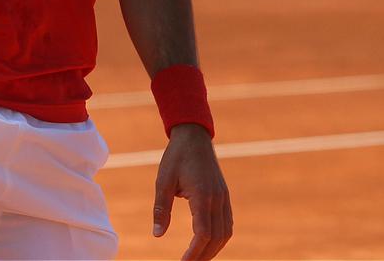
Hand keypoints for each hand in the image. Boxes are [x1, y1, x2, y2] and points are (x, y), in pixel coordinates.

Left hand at [153, 124, 231, 259]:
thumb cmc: (176, 156)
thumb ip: (161, 208)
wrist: (193, 135)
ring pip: (225, 233)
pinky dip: (219, 237)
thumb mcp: (163, 180)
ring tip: (197, 258)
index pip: (203, 233)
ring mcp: (224, 197)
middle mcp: (217, 198)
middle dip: (203, 256)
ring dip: (213, 249)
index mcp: (202, 195)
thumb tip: (157, 235)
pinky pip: (227, 223)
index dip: (194, 253)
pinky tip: (207, 243)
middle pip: (216, 238)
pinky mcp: (224, 195)